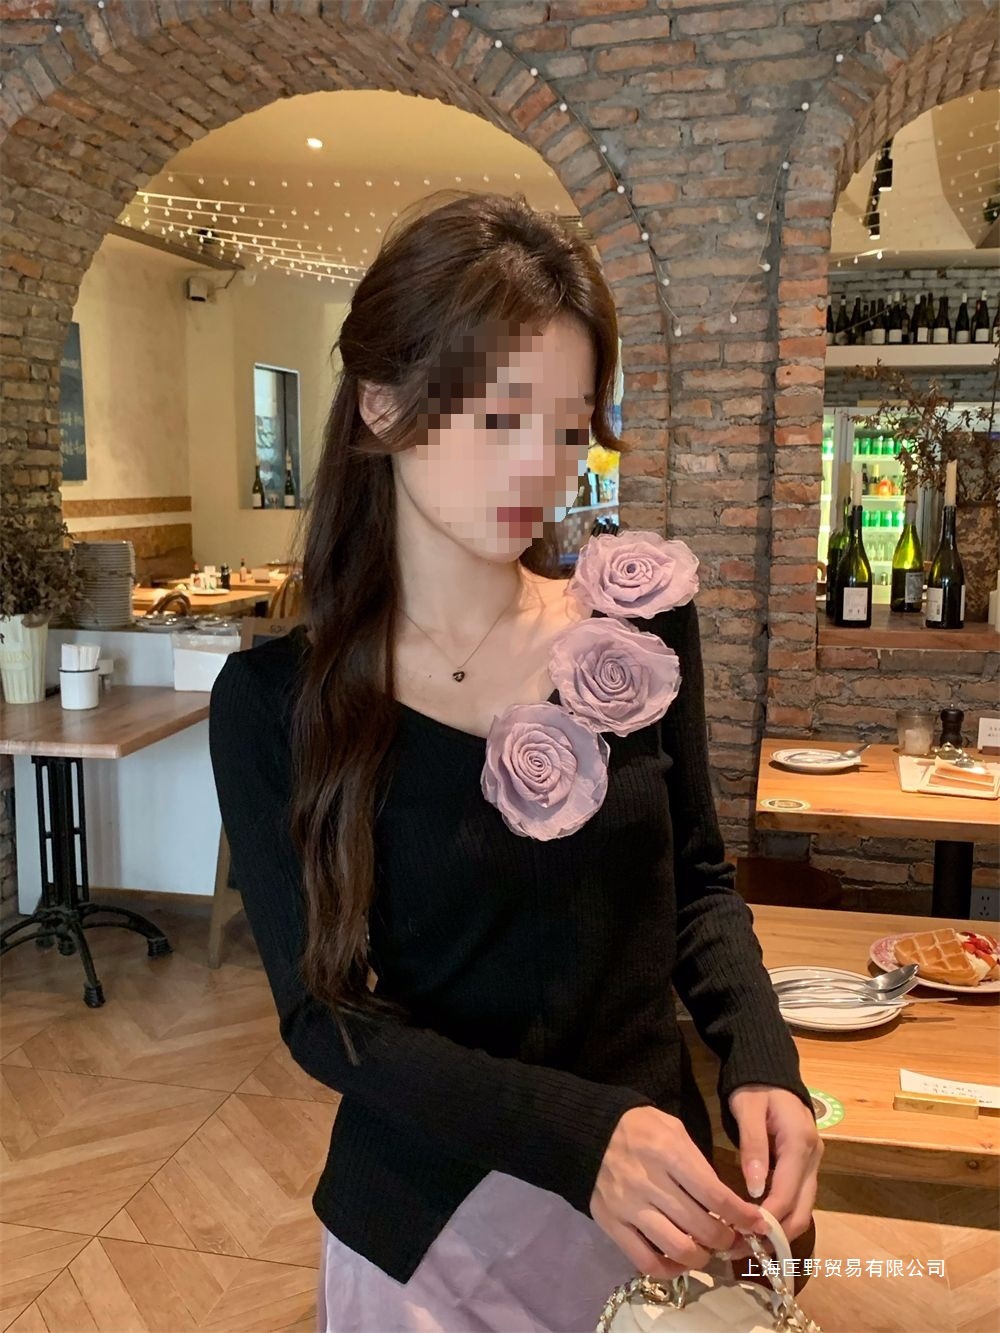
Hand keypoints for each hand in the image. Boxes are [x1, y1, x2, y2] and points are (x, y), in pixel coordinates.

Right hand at [590, 1106, 769, 1281]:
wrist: (588, 1131)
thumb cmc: (640, 1127)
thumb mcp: (674, 1130)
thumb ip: (699, 1165)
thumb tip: (727, 1204)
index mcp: (668, 1152)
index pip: (715, 1195)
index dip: (742, 1216)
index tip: (760, 1225)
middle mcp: (649, 1182)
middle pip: (701, 1227)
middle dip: (728, 1239)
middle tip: (735, 1239)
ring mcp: (628, 1206)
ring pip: (677, 1249)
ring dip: (703, 1257)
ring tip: (709, 1251)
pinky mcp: (611, 1224)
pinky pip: (645, 1261)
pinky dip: (669, 1269)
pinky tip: (679, 1260)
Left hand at [723, 1084, 822, 1261]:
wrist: (770, 1071)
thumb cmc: (755, 1087)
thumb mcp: (748, 1108)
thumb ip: (753, 1146)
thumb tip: (754, 1190)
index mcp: (800, 1143)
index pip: (787, 1194)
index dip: (767, 1219)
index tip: (741, 1234)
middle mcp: (813, 1158)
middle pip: (801, 1210)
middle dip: (775, 1235)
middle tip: (741, 1248)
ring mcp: (812, 1164)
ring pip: (802, 1209)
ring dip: (778, 1230)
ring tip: (744, 1242)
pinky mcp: (805, 1167)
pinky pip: (797, 1199)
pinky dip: (780, 1217)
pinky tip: (756, 1225)